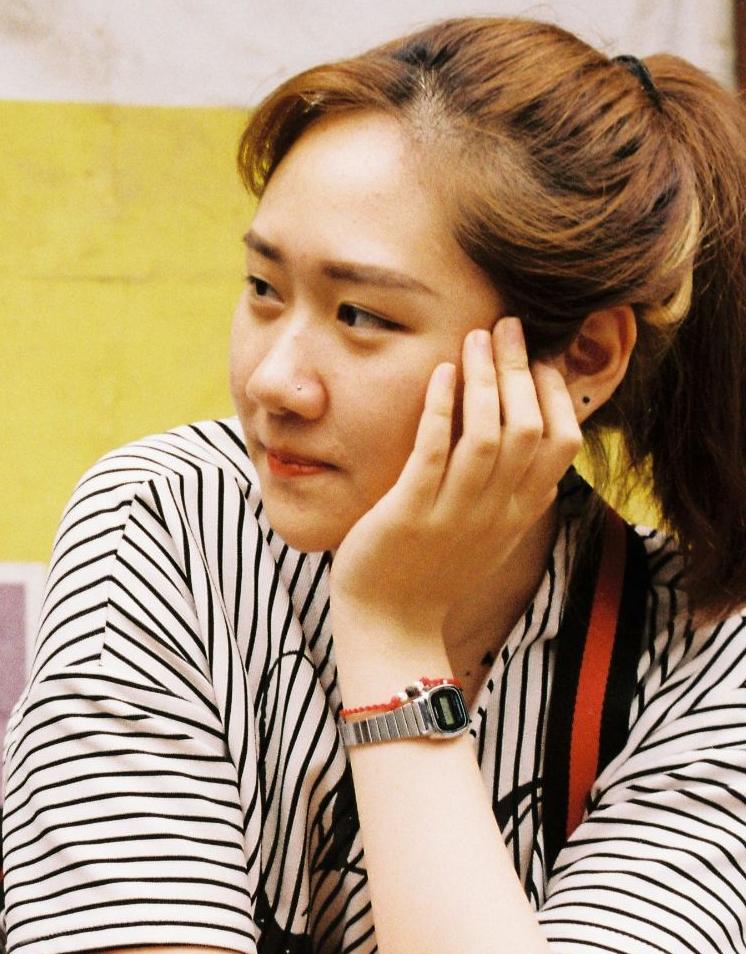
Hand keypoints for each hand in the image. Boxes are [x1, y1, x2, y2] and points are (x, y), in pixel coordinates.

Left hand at [328, 317, 582, 640]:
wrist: (390, 628)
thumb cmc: (432, 573)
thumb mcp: (488, 533)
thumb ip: (511, 492)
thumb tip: (528, 442)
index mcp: (520, 511)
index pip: (562, 442)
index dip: (553, 393)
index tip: (537, 356)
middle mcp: (497, 510)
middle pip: (530, 427)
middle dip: (521, 369)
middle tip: (508, 325)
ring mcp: (455, 512)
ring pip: (488, 434)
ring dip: (485, 378)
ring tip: (476, 337)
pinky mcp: (410, 512)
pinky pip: (433, 451)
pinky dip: (440, 407)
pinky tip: (438, 373)